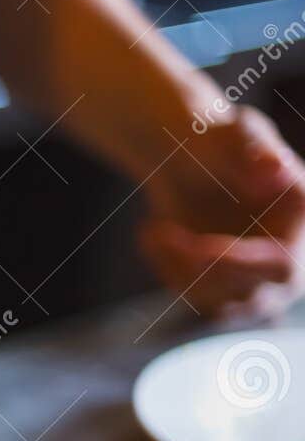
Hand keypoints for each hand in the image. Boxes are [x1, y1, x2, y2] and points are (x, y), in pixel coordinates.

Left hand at [139, 106, 304, 317]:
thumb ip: (257, 151)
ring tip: (154, 227)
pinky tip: (151, 230)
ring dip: (178, 270)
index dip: (242, 264)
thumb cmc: (221, 141)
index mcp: (302, 224)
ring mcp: (250, 280)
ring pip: (217, 306)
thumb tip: (274, 170)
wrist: (190, 160)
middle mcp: (284, 263)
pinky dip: (165, 267)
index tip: (199, 249)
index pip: (282, 266)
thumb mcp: (239, 134)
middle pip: (254, 300)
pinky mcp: (216, 289)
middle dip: (204, 273)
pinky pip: (188, 296)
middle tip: (168, 236)